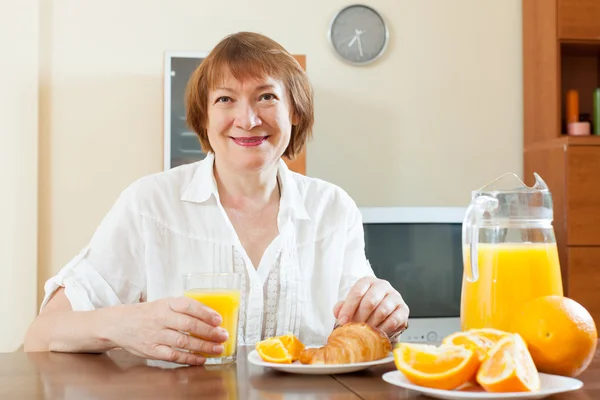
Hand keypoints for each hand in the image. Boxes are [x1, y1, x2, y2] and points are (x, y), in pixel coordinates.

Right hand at [107, 297, 229, 364]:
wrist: (120, 324)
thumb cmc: (148, 313)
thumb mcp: (164, 304)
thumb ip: (184, 309)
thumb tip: (211, 316)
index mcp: (166, 304)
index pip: (188, 305)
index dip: (205, 313)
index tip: (218, 319)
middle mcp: (160, 318)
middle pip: (188, 325)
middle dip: (209, 331)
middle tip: (223, 336)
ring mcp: (155, 335)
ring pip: (183, 342)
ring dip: (203, 346)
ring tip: (217, 348)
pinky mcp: (152, 350)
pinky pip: (173, 356)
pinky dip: (189, 358)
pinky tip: (201, 359)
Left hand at [333, 277, 408, 336]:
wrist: (383, 318)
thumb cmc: (365, 310)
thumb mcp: (352, 306)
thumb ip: (343, 307)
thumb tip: (338, 312)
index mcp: (368, 281)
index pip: (358, 291)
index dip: (348, 307)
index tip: (343, 321)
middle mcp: (383, 286)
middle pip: (370, 301)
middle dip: (359, 317)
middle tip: (354, 329)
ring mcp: (395, 297)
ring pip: (382, 311)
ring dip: (371, 324)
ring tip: (364, 333)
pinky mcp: (404, 310)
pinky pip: (393, 320)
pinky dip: (383, 329)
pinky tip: (377, 334)